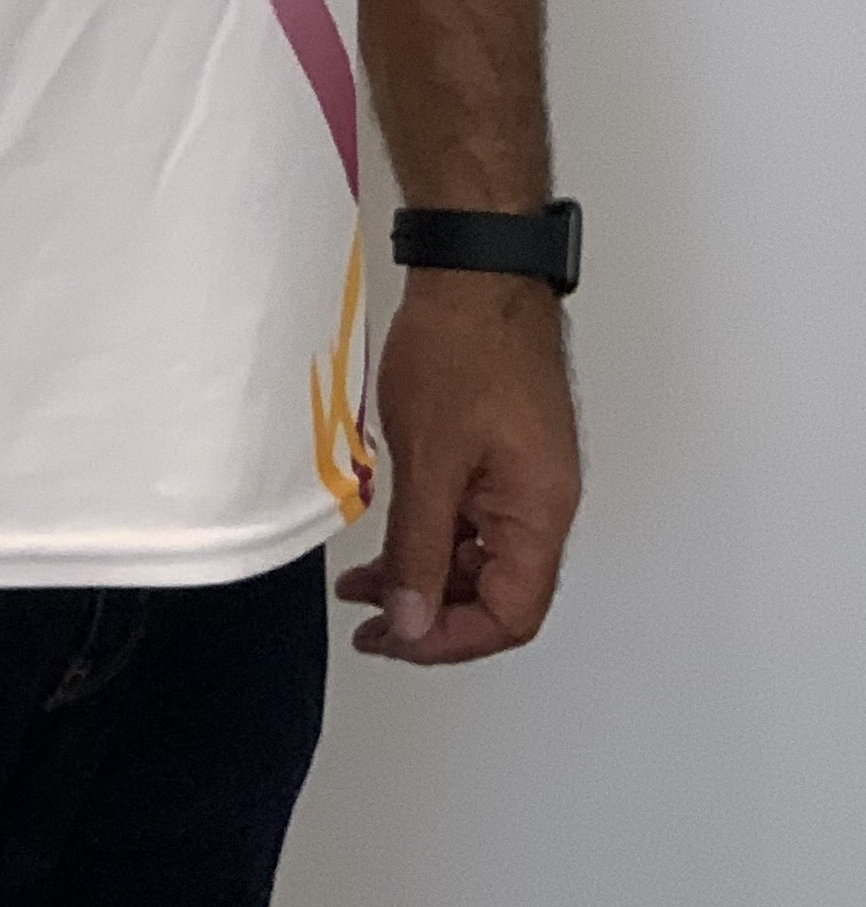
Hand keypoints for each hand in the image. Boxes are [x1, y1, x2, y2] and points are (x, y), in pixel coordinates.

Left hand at [334, 270, 580, 662]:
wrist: (476, 267)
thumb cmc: (463, 347)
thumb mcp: (429, 459)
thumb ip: (419, 548)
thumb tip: (410, 622)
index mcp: (540, 512)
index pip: (510, 615)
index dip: (450, 639)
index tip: (392, 637)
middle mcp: (543, 503)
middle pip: (498, 593)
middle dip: (431, 613)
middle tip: (368, 621)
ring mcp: (525, 476)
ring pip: (481, 556)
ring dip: (426, 575)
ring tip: (363, 583)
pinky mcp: (503, 451)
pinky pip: (473, 516)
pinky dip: (432, 535)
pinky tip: (388, 534)